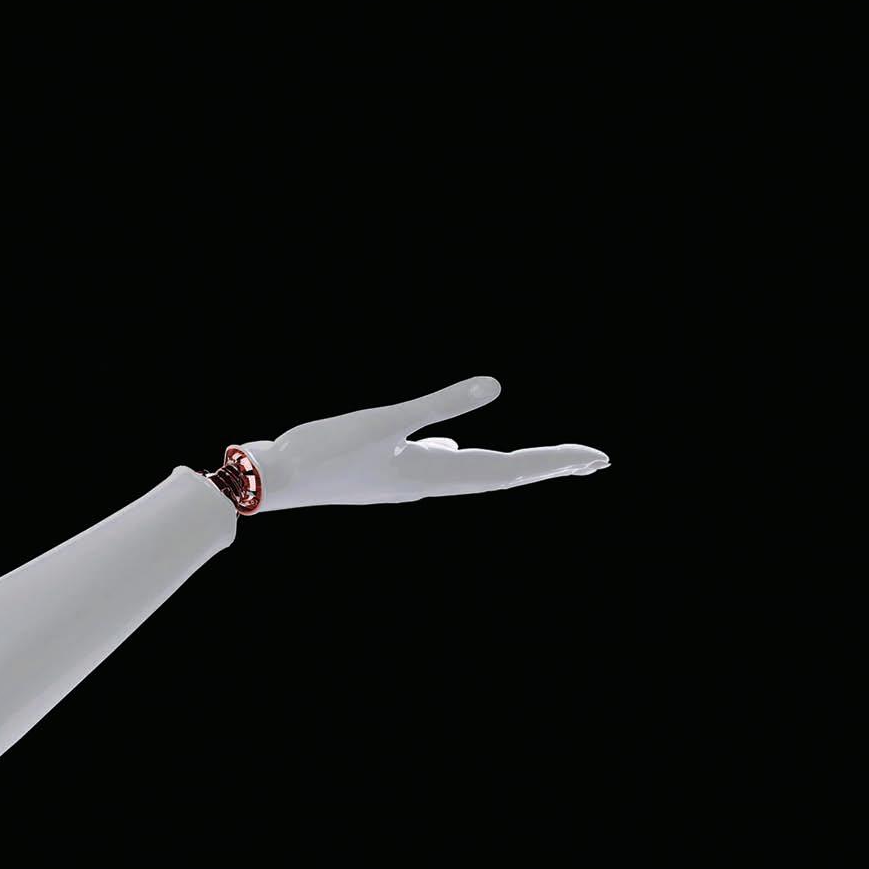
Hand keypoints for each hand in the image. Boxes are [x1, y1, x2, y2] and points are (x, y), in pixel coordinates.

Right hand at [241, 376, 608, 510]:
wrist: (272, 483)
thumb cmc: (323, 452)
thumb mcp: (385, 421)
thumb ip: (441, 403)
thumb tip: (495, 385)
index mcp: (434, 474)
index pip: (511, 469)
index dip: (554, 462)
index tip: (596, 458)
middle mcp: (429, 483)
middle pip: (503, 475)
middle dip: (549, 466)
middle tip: (594, 462)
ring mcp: (408, 481)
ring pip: (474, 473)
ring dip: (514, 465)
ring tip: (544, 461)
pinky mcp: (388, 474)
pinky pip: (441, 468)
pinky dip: (465, 459)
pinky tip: (458, 450)